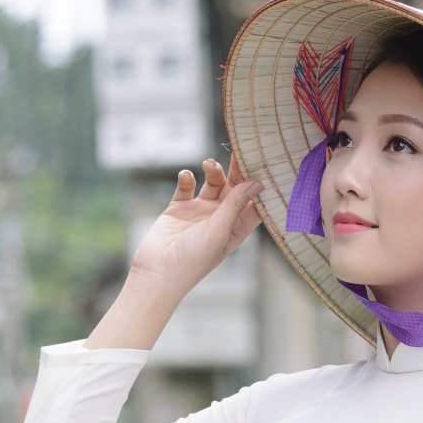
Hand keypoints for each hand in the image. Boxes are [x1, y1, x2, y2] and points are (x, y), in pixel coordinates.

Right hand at [129, 158, 265, 294]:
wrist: (157, 271)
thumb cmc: (193, 260)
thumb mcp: (220, 230)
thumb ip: (236, 204)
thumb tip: (256, 183)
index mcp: (236, 228)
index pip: (255, 203)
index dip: (261, 185)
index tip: (266, 164)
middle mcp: (220, 219)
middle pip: (235, 188)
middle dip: (237, 171)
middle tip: (239, 151)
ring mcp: (199, 213)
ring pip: (213, 184)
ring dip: (214, 172)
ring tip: (209, 164)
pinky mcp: (178, 209)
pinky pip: (186, 187)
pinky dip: (187, 178)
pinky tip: (186, 175)